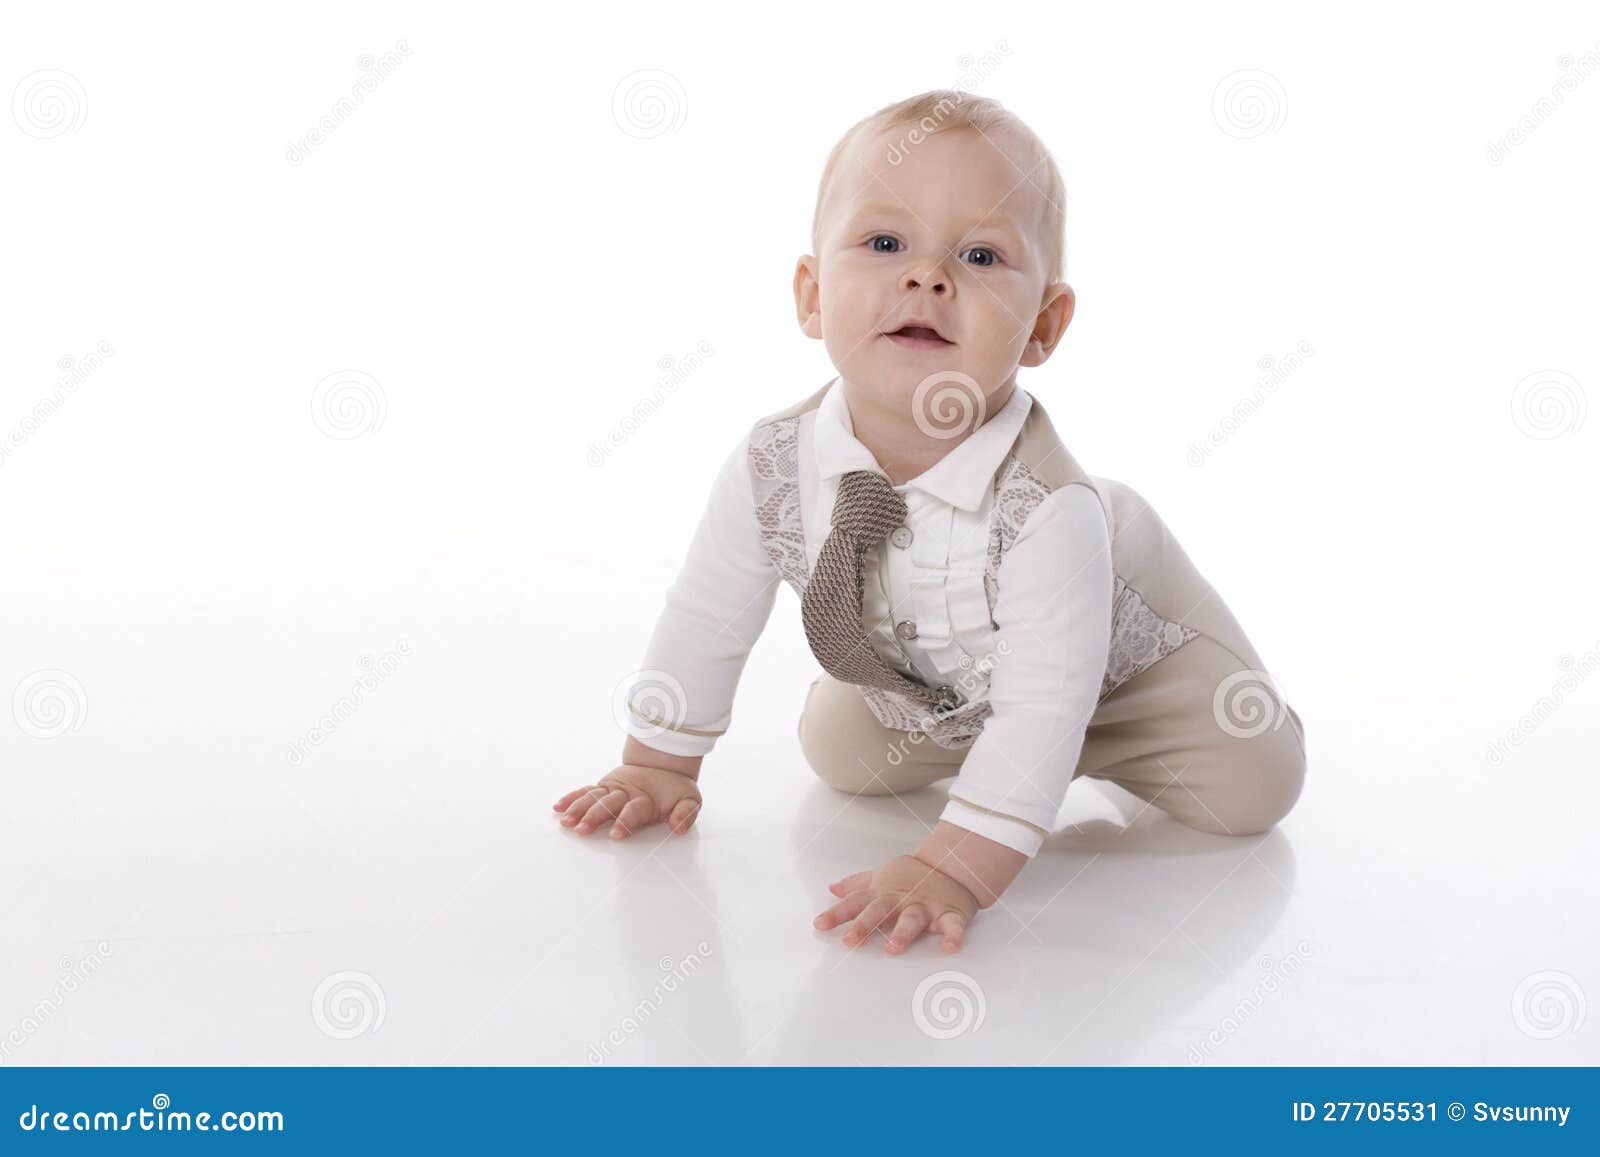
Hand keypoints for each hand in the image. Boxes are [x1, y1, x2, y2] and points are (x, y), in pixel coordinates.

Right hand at [552, 763, 701, 839]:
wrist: (664, 764)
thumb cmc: (675, 788)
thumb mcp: (690, 799)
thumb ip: (686, 813)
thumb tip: (678, 827)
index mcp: (645, 799)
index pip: (633, 811)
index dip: (625, 821)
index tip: (616, 834)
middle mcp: (626, 793)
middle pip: (607, 804)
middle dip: (594, 817)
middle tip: (582, 829)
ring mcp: (613, 789)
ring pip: (593, 798)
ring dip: (578, 809)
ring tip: (566, 822)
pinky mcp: (604, 786)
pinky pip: (586, 791)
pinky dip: (572, 798)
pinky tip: (558, 807)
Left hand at [812, 855, 979, 954]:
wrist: (953, 864)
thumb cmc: (915, 875)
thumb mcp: (882, 876)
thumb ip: (856, 885)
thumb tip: (832, 889)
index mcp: (884, 893)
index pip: (855, 903)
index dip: (837, 914)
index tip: (819, 925)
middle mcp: (902, 900)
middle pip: (880, 911)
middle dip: (865, 925)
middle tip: (850, 940)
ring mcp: (925, 906)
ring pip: (912, 919)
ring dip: (903, 933)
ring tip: (893, 948)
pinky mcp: (949, 913)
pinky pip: (952, 926)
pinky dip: (952, 936)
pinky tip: (949, 947)